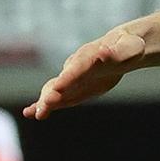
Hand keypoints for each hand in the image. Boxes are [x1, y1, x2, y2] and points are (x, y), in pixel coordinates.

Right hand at [24, 28, 146, 118]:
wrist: (122, 48)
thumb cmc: (128, 47)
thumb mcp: (128, 48)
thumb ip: (115, 52)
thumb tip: (103, 53)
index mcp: (89, 56)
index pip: (77, 68)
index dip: (67, 78)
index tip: (56, 87)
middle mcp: (75, 67)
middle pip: (61, 81)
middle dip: (52, 93)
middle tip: (45, 106)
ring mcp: (72, 78)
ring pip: (55, 90)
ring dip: (45, 102)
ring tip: (34, 114)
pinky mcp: (73, 88)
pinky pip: (58, 97)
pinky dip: (45, 104)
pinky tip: (31, 113)